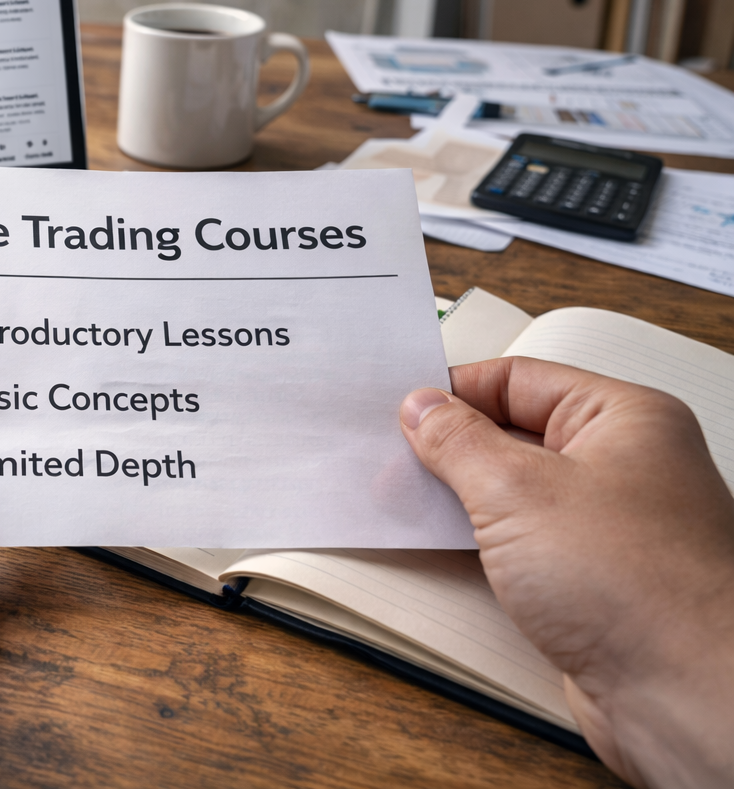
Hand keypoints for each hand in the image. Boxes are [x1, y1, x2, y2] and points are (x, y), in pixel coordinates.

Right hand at [400, 358, 733, 788]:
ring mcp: (609, 526)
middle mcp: (624, 466)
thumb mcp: (516, 491)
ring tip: (403, 501)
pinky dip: (478, 543)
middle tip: (391, 458)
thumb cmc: (637, 588)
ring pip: (514, 493)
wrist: (686, 697)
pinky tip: (440, 547)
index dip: (454, 392)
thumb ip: (458, 441)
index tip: (399, 411)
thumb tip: (424, 409)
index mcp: (624, 419)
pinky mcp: (591, 582)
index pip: (519, 380)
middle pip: (514, 434)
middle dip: (450, 448)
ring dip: (460, 499)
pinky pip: (520, 544)